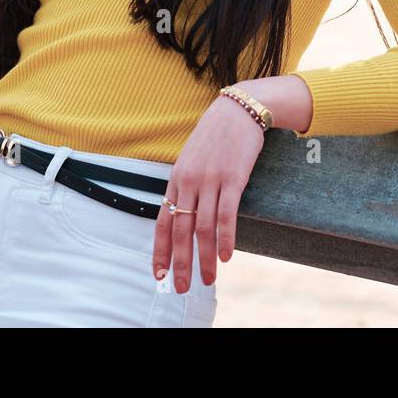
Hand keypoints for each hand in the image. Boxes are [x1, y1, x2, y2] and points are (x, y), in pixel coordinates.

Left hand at [152, 90, 263, 292]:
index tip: (159, 274)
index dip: (159, 250)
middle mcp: (189, 182)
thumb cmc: (216, 136)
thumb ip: (187, 186)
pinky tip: (227, 256)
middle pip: (181, 230)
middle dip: (181, 263)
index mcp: (176, 179)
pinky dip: (226, 238)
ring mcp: (210, 180)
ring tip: (208, 280)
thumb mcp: (193, 159)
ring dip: (205, 258)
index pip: (162, 221)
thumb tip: (185, 215)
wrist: (238, 110)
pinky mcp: (232, 178)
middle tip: (182, 287)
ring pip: (204, 228)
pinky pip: (226, 214)